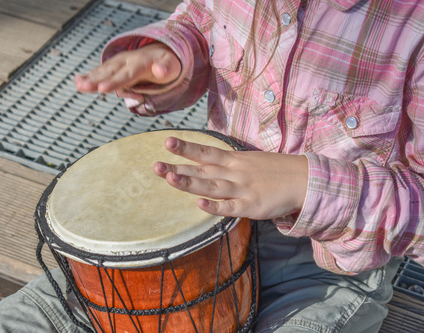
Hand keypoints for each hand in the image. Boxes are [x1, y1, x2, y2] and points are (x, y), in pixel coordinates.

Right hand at [74, 43, 180, 93]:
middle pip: (110, 73)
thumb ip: (166, 69)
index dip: (114, 82)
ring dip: (89, 79)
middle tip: (84, 88)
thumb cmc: (168, 65)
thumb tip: (160, 71)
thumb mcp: (172, 67)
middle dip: (96, 81)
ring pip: (103, 72)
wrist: (160, 53)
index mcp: (140, 64)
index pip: (126, 75)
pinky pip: (100, 72)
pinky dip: (89, 76)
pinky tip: (77, 81)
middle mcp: (126, 62)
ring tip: (77, 85)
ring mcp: (118, 63)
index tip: (102, 89)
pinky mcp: (113, 67)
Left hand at [152, 137, 308, 219]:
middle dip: (178, 167)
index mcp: (234, 161)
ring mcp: (243, 189)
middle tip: (154, 165)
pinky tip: (200, 205)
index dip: (186, 148)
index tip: (166, 141)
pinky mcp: (252, 207)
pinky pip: (230, 208)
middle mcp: (235, 173)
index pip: (205, 152)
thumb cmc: (274, 170)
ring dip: (190, 183)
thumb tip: (201, 166)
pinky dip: (215, 207)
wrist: (305, 180)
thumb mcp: (249, 161)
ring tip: (168, 179)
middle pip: (202, 169)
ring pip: (212, 186)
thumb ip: (226, 165)